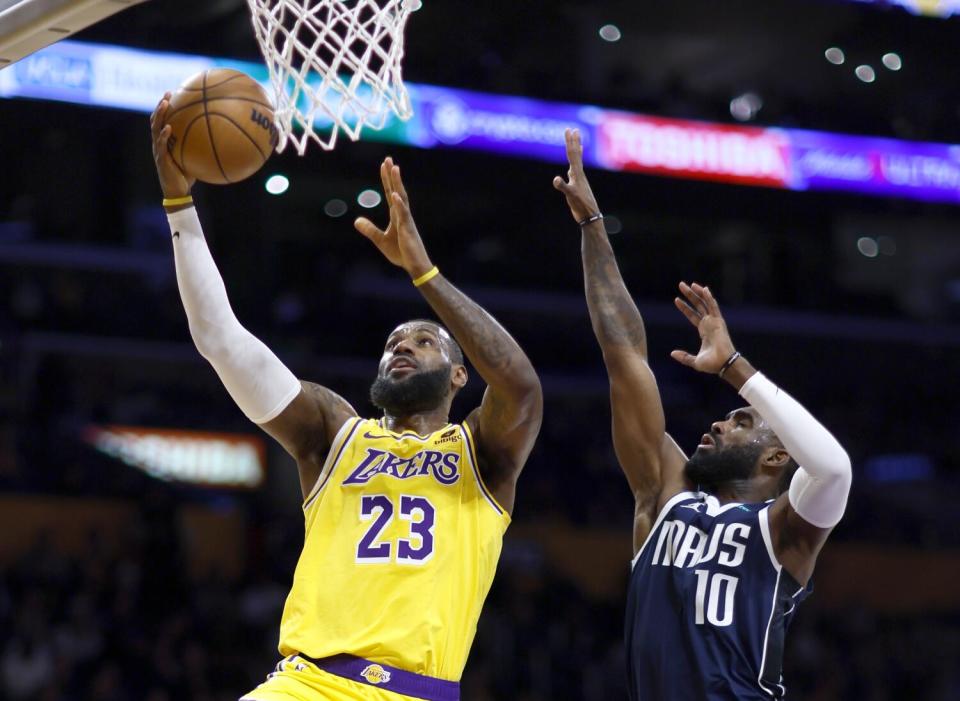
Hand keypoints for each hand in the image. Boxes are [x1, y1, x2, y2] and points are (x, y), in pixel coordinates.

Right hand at [150, 92, 194, 198]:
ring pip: (155, 129)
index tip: (172, 94)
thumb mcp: (195, 158)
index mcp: (166, 142)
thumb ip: (201, 147)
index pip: (163, 120)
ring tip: (164, 103)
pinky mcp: (161, 159)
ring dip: (159, 115)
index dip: (165, 108)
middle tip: (167, 93)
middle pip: (156, 120)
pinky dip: (164, 135)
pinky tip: (168, 128)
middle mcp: (159, 144)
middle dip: (161, 105)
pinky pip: (162, 145)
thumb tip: (220, 137)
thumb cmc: (187, 175)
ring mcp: (158, 150)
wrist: (178, 192)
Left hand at [354, 158, 433, 278]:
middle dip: (392, 175)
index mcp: (396, 215)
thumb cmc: (401, 253)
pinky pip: (403, 214)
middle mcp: (402, 214)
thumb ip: (369, 229)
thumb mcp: (380, 240)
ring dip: (397, 183)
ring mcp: (406, 221)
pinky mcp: (408, 230)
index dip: (386, 179)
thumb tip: (356, 220)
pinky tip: (395, 194)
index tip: (384, 165)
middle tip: (388, 159)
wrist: (414, 266)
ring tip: (394, 169)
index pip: (390, 193)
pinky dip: (399, 204)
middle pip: (396, 190)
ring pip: (401, 198)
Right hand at [553, 128, 600, 223]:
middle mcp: (579, 174)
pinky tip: (572, 167)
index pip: (572, 154)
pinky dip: (574, 166)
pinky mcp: (577, 186)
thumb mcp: (571, 196)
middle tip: (573, 129)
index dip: (570, 142)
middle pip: (575, 154)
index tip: (569, 130)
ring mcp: (579, 180)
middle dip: (573, 142)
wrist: (590, 216)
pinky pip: (575, 172)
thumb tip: (555, 179)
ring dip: (576, 151)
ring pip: (576, 162)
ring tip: (577, 142)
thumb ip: (563, 186)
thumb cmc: (581, 206)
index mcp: (577, 174)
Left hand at [670, 282, 736, 373]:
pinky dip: (709, 298)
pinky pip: (714, 307)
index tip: (676, 300)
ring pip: (705, 303)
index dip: (685, 307)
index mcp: (704, 331)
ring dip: (698, 293)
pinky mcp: (719, 321)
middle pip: (698, 306)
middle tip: (681, 285)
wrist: (723, 364)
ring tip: (690, 284)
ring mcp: (714, 322)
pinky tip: (704, 289)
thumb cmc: (712, 364)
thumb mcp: (694, 361)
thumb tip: (672, 353)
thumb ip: (684, 357)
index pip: (692, 315)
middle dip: (689, 295)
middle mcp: (709, 324)